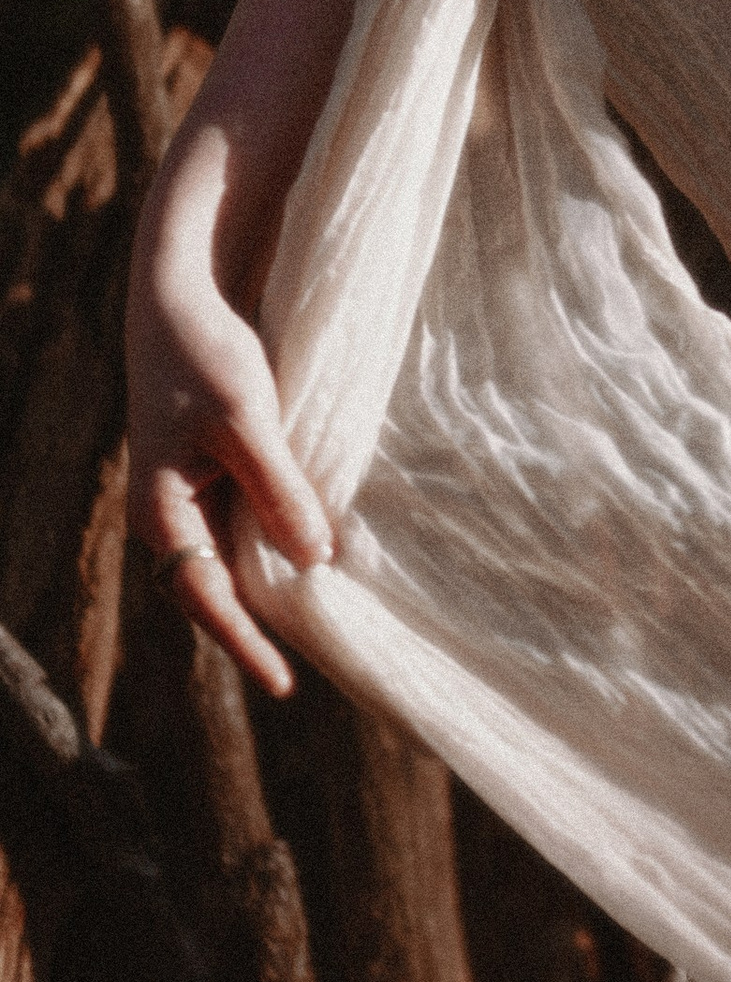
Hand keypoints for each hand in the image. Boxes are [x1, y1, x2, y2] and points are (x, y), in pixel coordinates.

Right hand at [126, 179, 332, 696]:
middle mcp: (171, 512)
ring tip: (316, 632)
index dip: (246, 643)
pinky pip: (242, 527)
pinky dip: (273, 549)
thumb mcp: (248, 420)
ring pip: (231, 560)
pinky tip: (312, 562)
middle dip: (255, 631)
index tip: (285, 683)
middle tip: (303, 676)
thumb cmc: (208, 354)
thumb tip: (312, 558)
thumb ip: (277, 489)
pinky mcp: (214, 471)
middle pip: (215, 590)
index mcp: (163, 510)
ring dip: (267, 593)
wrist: (180, 297)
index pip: (206, 597)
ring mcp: (191, 493)